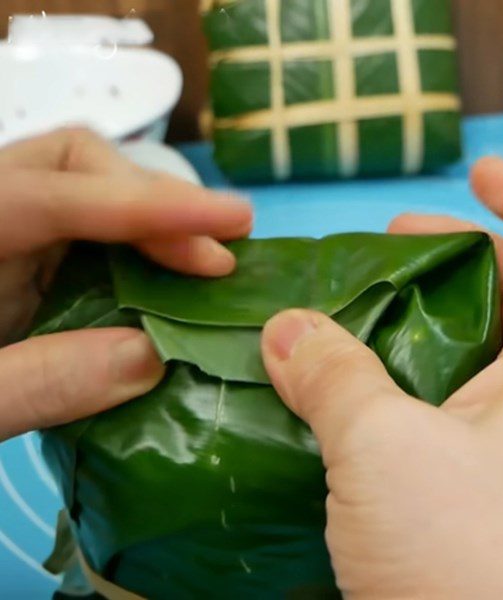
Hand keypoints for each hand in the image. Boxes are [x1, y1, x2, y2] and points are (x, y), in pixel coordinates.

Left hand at [0, 128, 251, 441]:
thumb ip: (40, 384)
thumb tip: (155, 357)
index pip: (54, 192)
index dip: (148, 203)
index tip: (231, 221)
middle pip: (75, 164)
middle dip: (157, 201)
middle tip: (221, 253)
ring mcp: (8, 231)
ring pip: (91, 190)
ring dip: (157, 220)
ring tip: (209, 261)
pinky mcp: (26, 256)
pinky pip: (92, 231)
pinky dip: (140, 249)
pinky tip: (171, 280)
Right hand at [262, 158, 502, 598]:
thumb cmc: (470, 565)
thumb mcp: (387, 452)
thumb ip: (333, 378)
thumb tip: (284, 329)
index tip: (477, 174)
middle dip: (461, 254)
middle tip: (389, 242)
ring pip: (481, 353)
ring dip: (423, 321)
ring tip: (356, 309)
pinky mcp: (486, 488)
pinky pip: (450, 407)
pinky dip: (406, 382)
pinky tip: (350, 386)